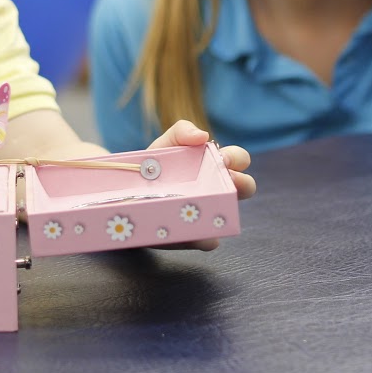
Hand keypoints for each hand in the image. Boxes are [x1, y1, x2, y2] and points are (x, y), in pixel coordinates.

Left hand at [144, 120, 254, 249]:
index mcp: (214, 166)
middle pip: (245, 187)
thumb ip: (182, 131)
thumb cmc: (155, 166)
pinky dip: (204, 238)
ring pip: (228, 216)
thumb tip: (203, 136)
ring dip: (225, 212)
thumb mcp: (166, 144)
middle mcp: (216, 190)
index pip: (239, 160)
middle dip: (243, 184)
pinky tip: (195, 233)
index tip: (223, 159)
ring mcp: (206, 213)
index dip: (237, 158)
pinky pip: (206, 240)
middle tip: (230, 181)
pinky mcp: (191, 235)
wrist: (126, 192)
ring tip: (213, 208)